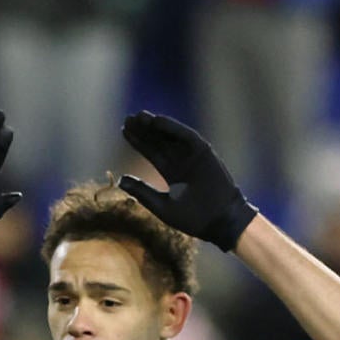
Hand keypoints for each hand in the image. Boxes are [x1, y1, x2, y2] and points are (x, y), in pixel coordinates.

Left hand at [118, 111, 257, 251]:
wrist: (219, 222)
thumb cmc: (192, 219)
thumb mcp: (161, 205)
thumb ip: (142, 191)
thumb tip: (120, 180)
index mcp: (172, 174)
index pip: (152, 153)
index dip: (138, 142)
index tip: (123, 130)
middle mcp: (182, 162)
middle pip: (159, 142)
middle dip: (144, 131)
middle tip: (127, 119)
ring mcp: (193, 157)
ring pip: (171, 137)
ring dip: (156, 126)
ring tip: (139, 117)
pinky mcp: (205, 153)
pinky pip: (187, 136)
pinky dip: (173, 128)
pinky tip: (157, 121)